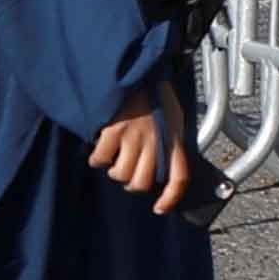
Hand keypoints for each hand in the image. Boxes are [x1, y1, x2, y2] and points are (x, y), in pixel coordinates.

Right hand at [86, 85, 198, 216]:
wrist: (136, 70)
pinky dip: (97, 157)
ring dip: (114, 169)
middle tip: (127, 169)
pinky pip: (101, 160)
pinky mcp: (114, 131)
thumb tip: (164, 168)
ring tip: (115, 154)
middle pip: (142, 183)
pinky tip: (101, 146)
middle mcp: (156, 140)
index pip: (180, 176)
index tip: (159, 209)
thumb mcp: (172, 116)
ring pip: (120, 175)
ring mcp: (134, 136)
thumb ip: (169, 141)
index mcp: (173, 137)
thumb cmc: (153, 94)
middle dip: (132, 182)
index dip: (171, 197)